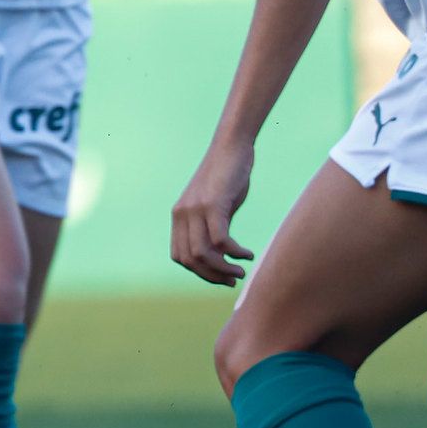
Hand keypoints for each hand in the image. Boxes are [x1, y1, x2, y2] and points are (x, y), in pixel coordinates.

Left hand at [172, 140, 256, 285]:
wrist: (231, 147)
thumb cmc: (227, 178)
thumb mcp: (215, 208)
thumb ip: (213, 229)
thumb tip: (221, 256)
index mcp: (179, 217)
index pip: (180, 256)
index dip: (199, 272)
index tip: (221, 277)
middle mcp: (181, 214)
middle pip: (190, 259)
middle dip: (212, 275)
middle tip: (234, 280)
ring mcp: (195, 209)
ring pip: (203, 253)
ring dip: (223, 268)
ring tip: (241, 271)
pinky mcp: (213, 203)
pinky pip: (220, 240)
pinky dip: (234, 252)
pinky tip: (247, 254)